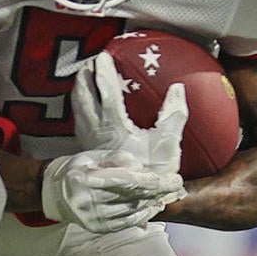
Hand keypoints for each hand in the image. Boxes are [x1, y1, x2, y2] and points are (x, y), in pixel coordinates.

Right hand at [40, 149, 183, 232]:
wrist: (51, 193)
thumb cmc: (74, 169)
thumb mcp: (92, 156)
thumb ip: (117, 160)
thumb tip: (142, 169)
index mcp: (86, 180)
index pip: (125, 180)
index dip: (149, 180)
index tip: (168, 177)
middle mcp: (89, 201)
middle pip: (132, 197)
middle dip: (157, 191)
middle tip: (176, 186)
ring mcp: (92, 217)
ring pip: (131, 211)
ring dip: (152, 204)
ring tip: (168, 196)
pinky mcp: (96, 228)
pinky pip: (124, 223)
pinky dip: (141, 216)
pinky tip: (152, 208)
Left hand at [72, 53, 186, 173]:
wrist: (133, 199)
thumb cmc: (153, 172)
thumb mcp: (168, 144)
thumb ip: (173, 114)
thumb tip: (178, 87)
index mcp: (115, 127)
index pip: (106, 92)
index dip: (103, 72)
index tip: (103, 56)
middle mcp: (97, 132)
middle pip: (84, 98)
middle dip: (84, 78)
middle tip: (87, 62)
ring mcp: (90, 141)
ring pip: (78, 110)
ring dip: (78, 91)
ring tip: (81, 78)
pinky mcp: (88, 149)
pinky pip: (79, 122)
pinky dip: (79, 108)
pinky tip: (83, 107)